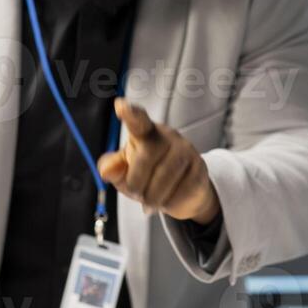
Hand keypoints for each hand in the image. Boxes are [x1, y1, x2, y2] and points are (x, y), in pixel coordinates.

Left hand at [99, 99, 220, 224]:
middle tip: (136, 192)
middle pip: (147, 157)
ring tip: (151, 200)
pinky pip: (182, 188)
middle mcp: (167, 136)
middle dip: (137, 182)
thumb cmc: (147, 177)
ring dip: (153, 196)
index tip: (120, 106)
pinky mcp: (200, 167)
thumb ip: (112, 169)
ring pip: (165, 176)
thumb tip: (107, 170)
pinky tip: (168, 199)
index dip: (130, 114)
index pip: (138, 120)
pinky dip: (171, 201)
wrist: (181, 193)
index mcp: (145, 132)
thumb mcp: (124, 173)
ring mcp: (186, 150)